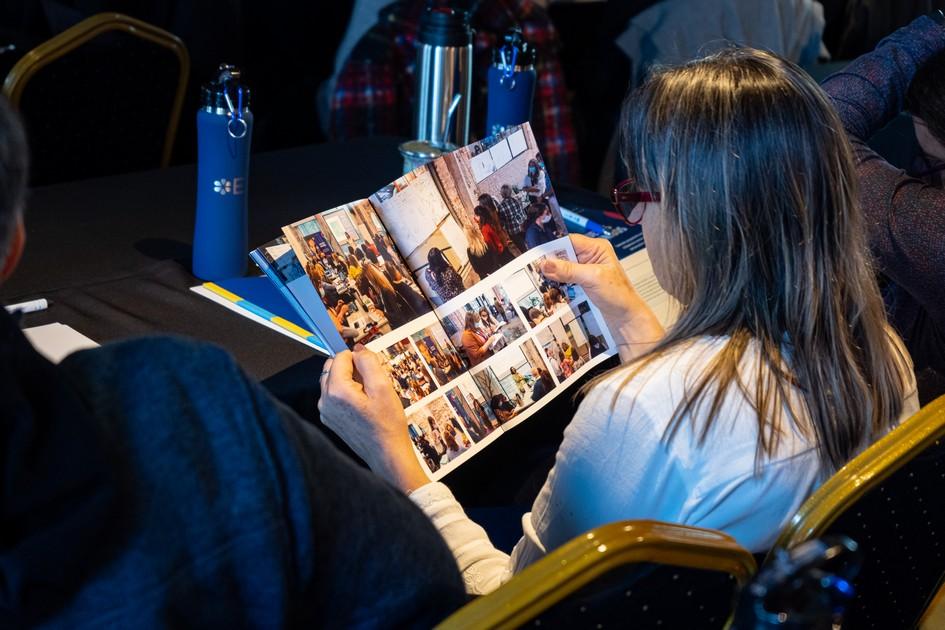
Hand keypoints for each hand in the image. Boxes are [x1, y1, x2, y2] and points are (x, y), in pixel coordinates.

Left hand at [318, 349, 429, 491]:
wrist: (386, 453)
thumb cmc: (387, 424)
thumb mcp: (383, 387)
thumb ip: (368, 362)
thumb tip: (359, 349)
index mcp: (337, 390)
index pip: (340, 357)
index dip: (357, 357)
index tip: (371, 367)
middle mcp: (325, 400)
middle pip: (332, 367)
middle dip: (351, 368)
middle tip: (371, 381)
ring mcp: (326, 411)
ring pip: (332, 381)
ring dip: (348, 380)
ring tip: (368, 394)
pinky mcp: (329, 419)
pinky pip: (334, 396)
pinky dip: (346, 393)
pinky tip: (363, 405)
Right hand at [540, 234, 664, 361]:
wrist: (625, 317)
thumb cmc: (618, 295)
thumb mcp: (592, 278)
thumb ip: (568, 270)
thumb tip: (546, 263)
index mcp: (597, 248)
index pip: (570, 241)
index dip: (553, 247)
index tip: (537, 255)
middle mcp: (591, 256)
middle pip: (564, 253)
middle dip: (551, 261)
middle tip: (535, 268)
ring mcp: (586, 269)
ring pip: (563, 266)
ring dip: (554, 272)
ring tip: (540, 278)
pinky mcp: (583, 281)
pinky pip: (566, 277)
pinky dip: (558, 281)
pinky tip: (550, 285)